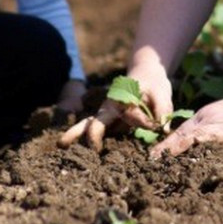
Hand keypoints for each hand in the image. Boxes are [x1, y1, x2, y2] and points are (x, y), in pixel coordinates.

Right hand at [57, 65, 173, 150]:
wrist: (146, 75)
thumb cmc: (153, 84)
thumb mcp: (162, 94)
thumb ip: (161, 110)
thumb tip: (161, 130)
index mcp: (122, 98)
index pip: (130, 117)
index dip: (145, 122)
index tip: (157, 124)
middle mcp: (110, 108)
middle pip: (95, 122)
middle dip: (86, 135)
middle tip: (67, 145)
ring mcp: (108, 116)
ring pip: (89, 126)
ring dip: (75, 135)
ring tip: (60, 145)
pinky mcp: (110, 123)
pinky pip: (97, 132)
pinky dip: (87, 140)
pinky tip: (72, 149)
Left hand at [150, 87, 222, 157]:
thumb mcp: (222, 125)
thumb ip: (208, 135)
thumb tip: (193, 150)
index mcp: (202, 122)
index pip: (178, 136)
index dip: (164, 148)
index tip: (150, 160)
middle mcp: (205, 122)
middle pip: (181, 137)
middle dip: (165, 151)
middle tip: (150, 164)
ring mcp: (217, 125)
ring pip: (193, 136)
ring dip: (178, 148)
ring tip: (163, 159)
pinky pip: (213, 136)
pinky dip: (201, 142)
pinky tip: (191, 150)